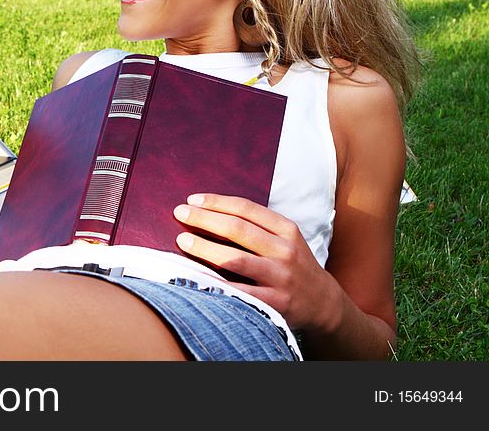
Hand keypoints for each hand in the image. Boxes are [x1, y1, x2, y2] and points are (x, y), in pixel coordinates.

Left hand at [173, 193, 339, 331]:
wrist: (323, 303)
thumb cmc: (292, 265)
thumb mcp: (284, 239)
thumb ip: (255, 226)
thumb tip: (208, 212)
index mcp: (286, 229)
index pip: (246, 209)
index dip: (217, 202)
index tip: (192, 199)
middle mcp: (285, 250)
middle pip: (238, 229)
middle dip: (205, 219)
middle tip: (180, 213)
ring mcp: (281, 277)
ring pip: (237, 259)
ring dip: (206, 248)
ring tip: (183, 240)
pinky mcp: (275, 303)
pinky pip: (240, 292)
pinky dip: (217, 283)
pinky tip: (196, 276)